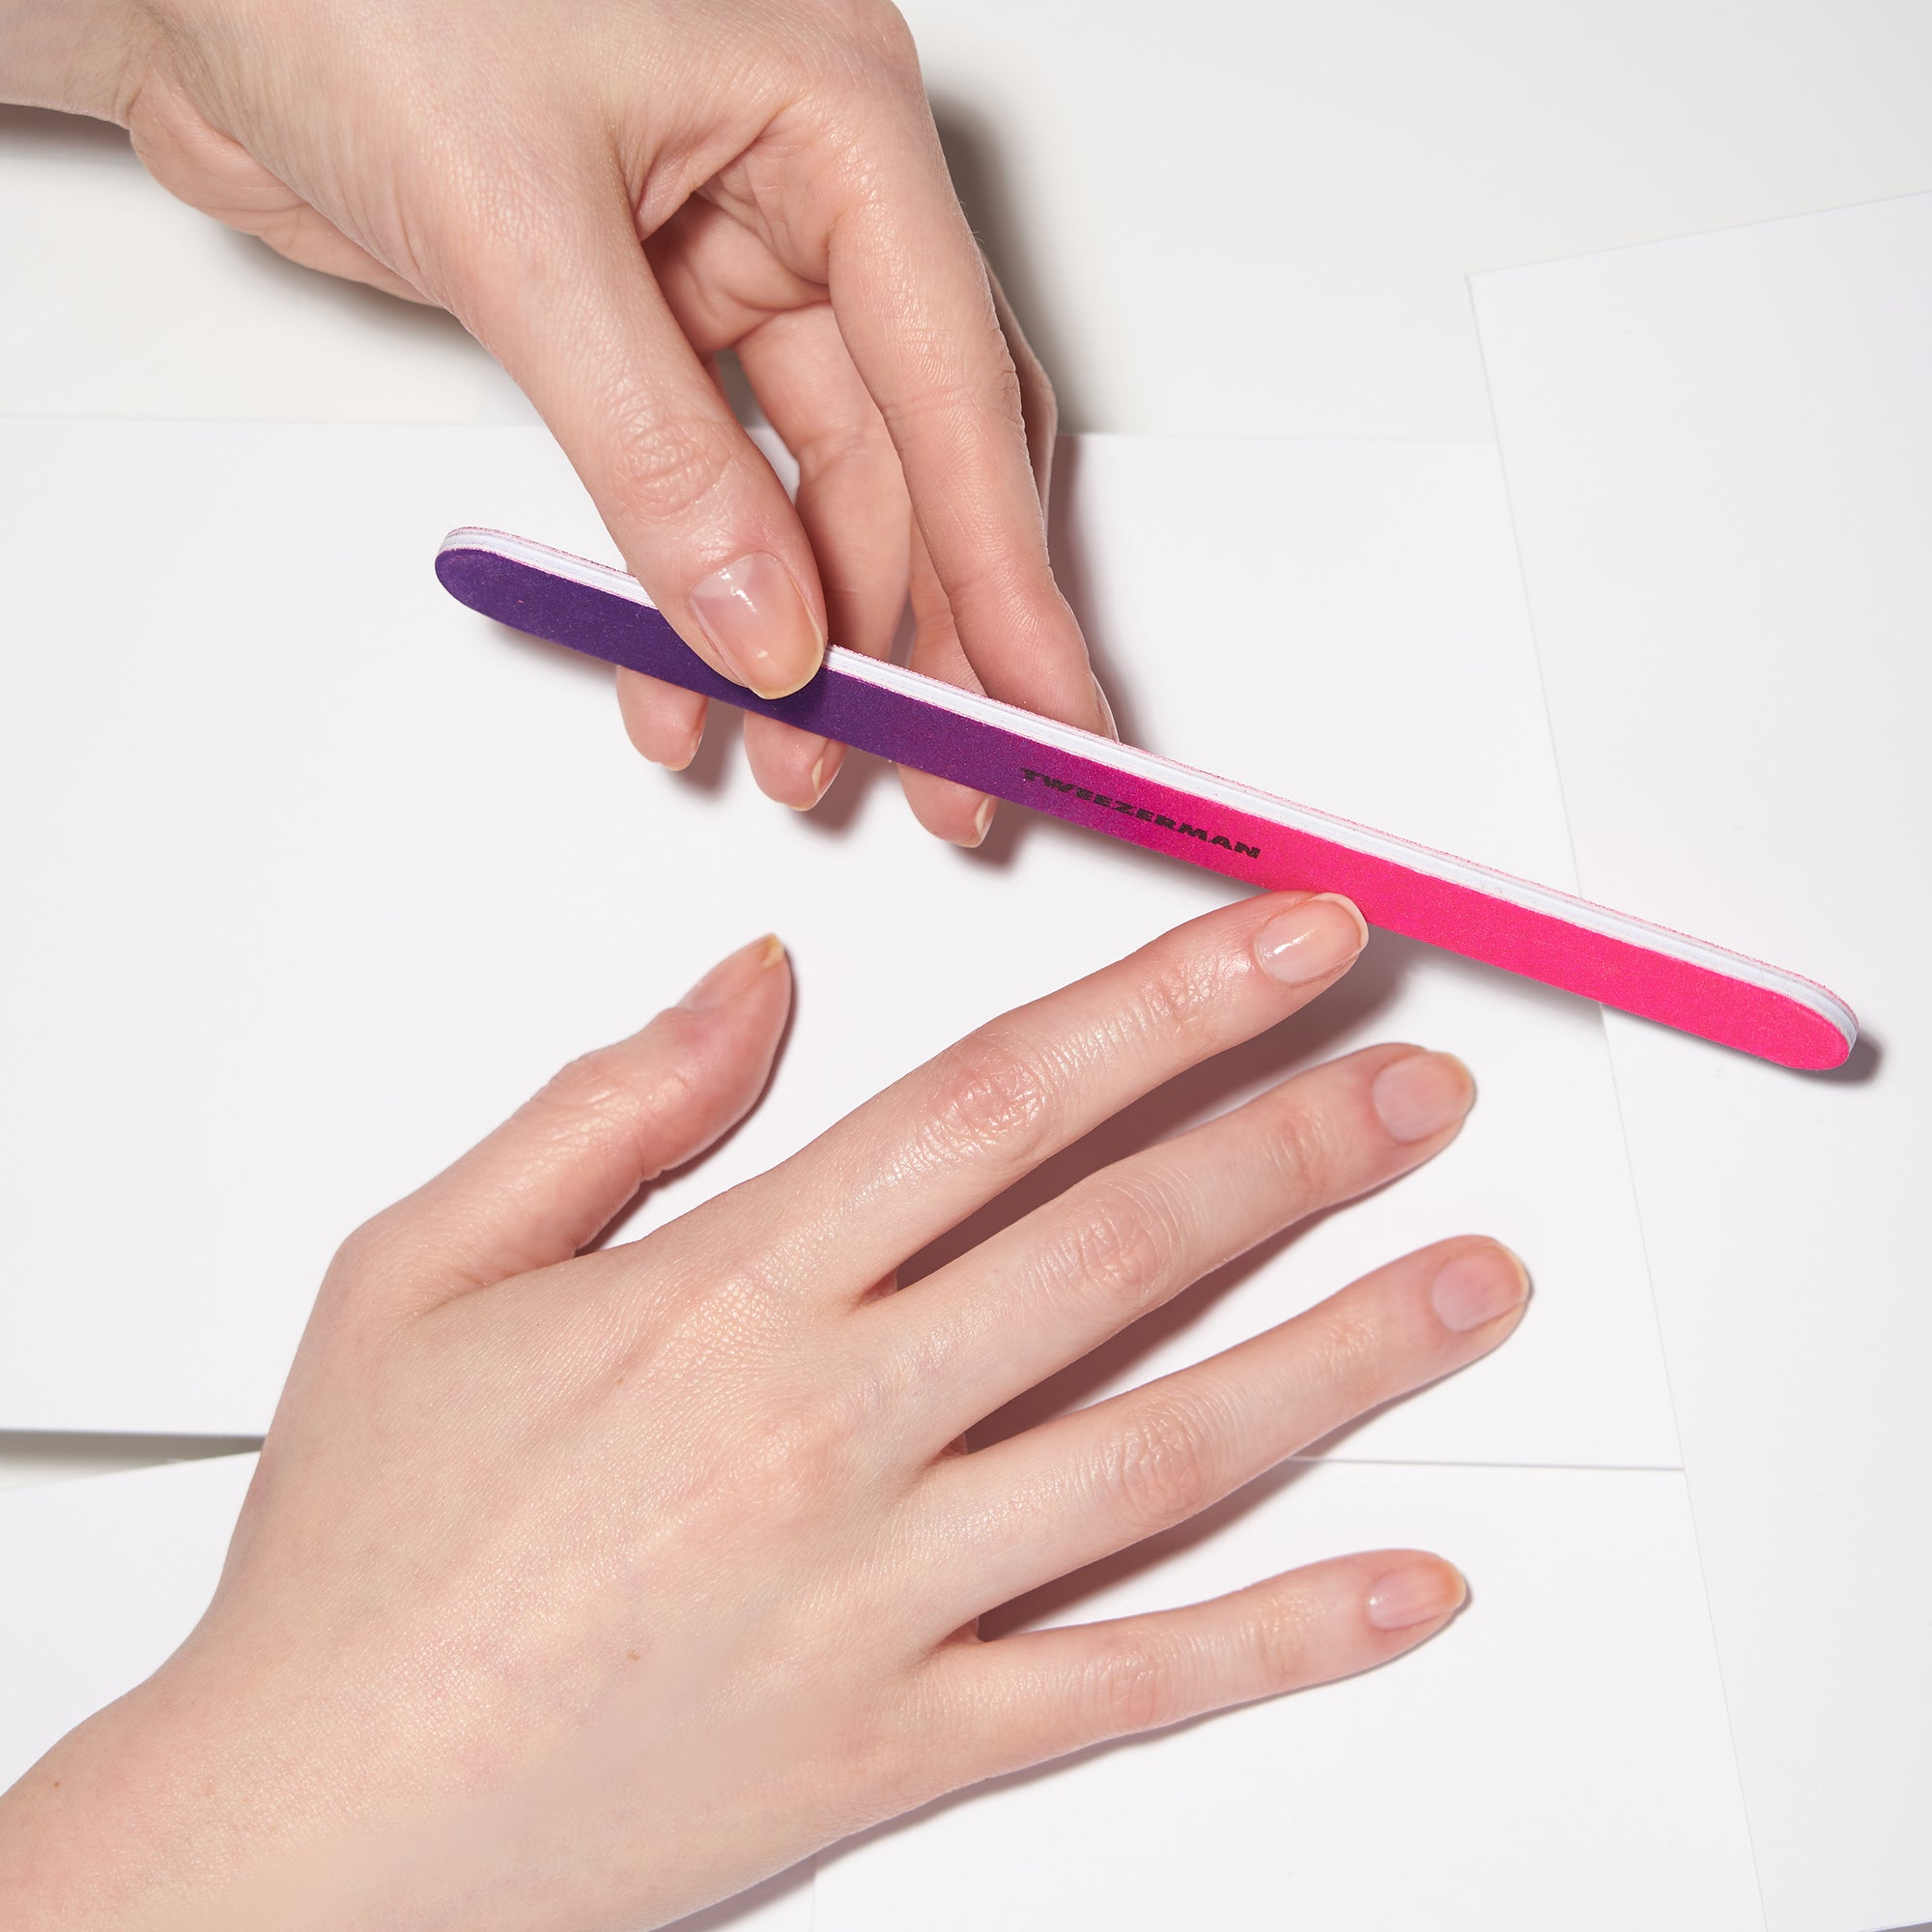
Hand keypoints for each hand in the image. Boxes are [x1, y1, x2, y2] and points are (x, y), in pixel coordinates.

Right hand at [0, 893, 1526, 1930]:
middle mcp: (827, 1430)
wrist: (305, 1830)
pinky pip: (1127, 1684)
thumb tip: (753, 989)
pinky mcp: (898, 1744)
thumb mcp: (416, 1271)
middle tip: (1424, 1079)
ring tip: (1478, 1278)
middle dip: (1296, 1143)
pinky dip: (1283, 1635)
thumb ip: (605, 1108)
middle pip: (1116, 1247)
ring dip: (1344, 1354)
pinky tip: (1408, 1584)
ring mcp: (879, 1597)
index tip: (1284, 940)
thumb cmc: (357, 1549)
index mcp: (723, 1291)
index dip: (1167, 1002)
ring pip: (1164, 1450)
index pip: (999, 1099)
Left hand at [10, 0, 1104, 839]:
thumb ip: (658, 452)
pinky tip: (680, 690)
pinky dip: (697, 593)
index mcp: (832, 114)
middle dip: (923, 628)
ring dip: (803, 635)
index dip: (1004, 573)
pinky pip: (713, 485)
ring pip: (820, 486)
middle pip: (918, 452)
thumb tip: (765, 627)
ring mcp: (728, 253)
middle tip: (941, 775)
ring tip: (789, 763)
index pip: (955, 386)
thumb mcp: (520, 232)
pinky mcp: (647, 316)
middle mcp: (804, 189)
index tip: (1043, 709)